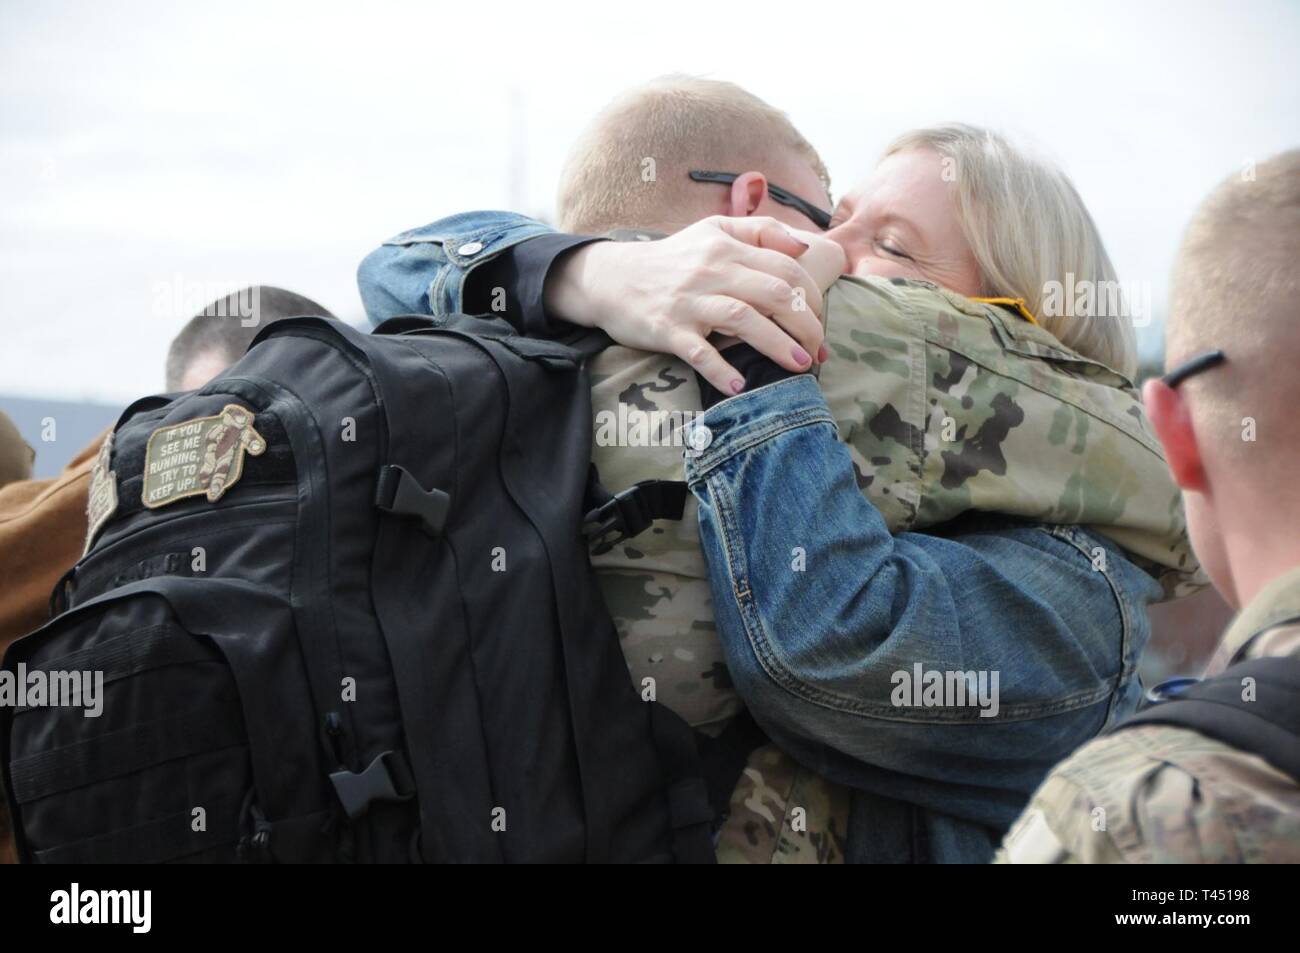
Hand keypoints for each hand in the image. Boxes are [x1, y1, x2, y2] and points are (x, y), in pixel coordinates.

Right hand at [545, 216, 843, 394]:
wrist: (612, 278)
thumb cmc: (672, 259)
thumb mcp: (713, 230)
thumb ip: (760, 230)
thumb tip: (804, 246)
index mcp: (728, 246)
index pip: (786, 268)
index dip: (812, 297)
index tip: (820, 324)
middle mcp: (712, 270)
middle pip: (774, 294)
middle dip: (806, 325)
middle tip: (818, 352)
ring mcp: (689, 301)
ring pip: (744, 320)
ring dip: (778, 345)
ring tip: (800, 366)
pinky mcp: (667, 328)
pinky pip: (698, 351)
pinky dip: (719, 369)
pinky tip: (739, 385)